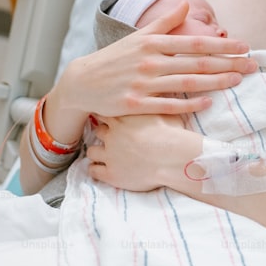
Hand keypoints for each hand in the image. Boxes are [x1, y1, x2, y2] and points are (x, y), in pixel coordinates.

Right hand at [55, 0, 256, 119]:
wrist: (83, 81)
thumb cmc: (115, 58)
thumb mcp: (138, 36)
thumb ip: (164, 21)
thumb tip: (185, 4)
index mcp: (152, 43)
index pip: (194, 43)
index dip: (221, 45)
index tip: (244, 47)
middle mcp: (150, 62)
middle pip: (197, 63)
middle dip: (228, 64)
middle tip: (252, 66)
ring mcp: (143, 84)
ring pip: (187, 83)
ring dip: (215, 82)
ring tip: (237, 81)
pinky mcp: (136, 104)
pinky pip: (168, 105)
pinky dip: (189, 104)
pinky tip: (208, 102)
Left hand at [85, 113, 202, 191]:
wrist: (173, 158)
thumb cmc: (172, 134)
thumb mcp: (165, 111)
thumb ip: (155, 102)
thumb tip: (158, 92)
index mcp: (122, 118)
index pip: (105, 112)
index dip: (109, 115)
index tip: (112, 118)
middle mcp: (112, 135)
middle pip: (98, 131)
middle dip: (104, 134)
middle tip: (112, 137)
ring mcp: (110, 155)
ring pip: (92, 151)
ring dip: (98, 152)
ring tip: (106, 154)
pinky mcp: (111, 174)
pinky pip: (94, 170)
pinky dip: (96, 169)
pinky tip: (102, 169)